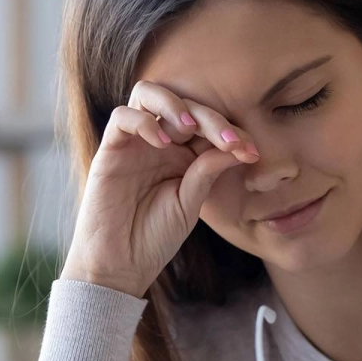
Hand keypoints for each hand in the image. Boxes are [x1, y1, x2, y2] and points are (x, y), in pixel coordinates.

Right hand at [61, 80, 259, 297]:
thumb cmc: (154, 237)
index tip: (252, 153)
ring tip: (192, 129)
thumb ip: (207, 171)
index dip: (231, 132)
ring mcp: (134, 143)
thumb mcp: (190, 203)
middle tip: (230, 141)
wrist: (120, 265)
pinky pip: (122, 117)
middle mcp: (159, 142)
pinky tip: (164, 144)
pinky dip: (145, 123)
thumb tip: (235, 145)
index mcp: (182, 154)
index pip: (207, 126)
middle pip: (184, 106)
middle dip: (211, 118)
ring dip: (175, 105)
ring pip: (148, 95)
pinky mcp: (110, 150)